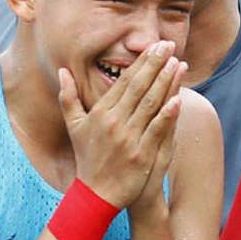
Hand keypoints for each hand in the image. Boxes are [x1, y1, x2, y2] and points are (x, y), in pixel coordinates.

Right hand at [59, 42, 182, 209]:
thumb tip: (62, 71)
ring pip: (149, 105)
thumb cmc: (87, 159)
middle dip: (155, 64)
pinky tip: (178, 99)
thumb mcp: (74, 127)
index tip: (155, 47)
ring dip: (165, 82)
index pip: (124, 82)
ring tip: (178, 64)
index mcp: (100, 113)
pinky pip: (155, 131)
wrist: (95, 195)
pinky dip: (166, 115)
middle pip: (138, 88)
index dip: (142, 62)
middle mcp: (114, 123)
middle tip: (169, 44)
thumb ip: (68, 97)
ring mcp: (127, 139)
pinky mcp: (140, 155)